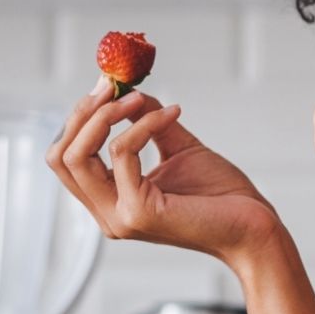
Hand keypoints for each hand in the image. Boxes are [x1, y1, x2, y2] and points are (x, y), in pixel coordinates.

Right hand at [47, 80, 283, 268]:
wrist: (254, 226)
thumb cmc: (220, 195)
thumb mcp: (176, 147)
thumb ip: (147, 122)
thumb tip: (127, 91)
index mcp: (110, 202)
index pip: (66, 159)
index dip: (79, 119)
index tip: (105, 86)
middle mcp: (107, 215)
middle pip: (61, 156)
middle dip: (82, 113)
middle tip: (111, 86)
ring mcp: (119, 217)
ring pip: (78, 156)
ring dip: (105, 115)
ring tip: (136, 98)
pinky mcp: (139, 212)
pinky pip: (122, 153)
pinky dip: (142, 125)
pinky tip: (172, 114)